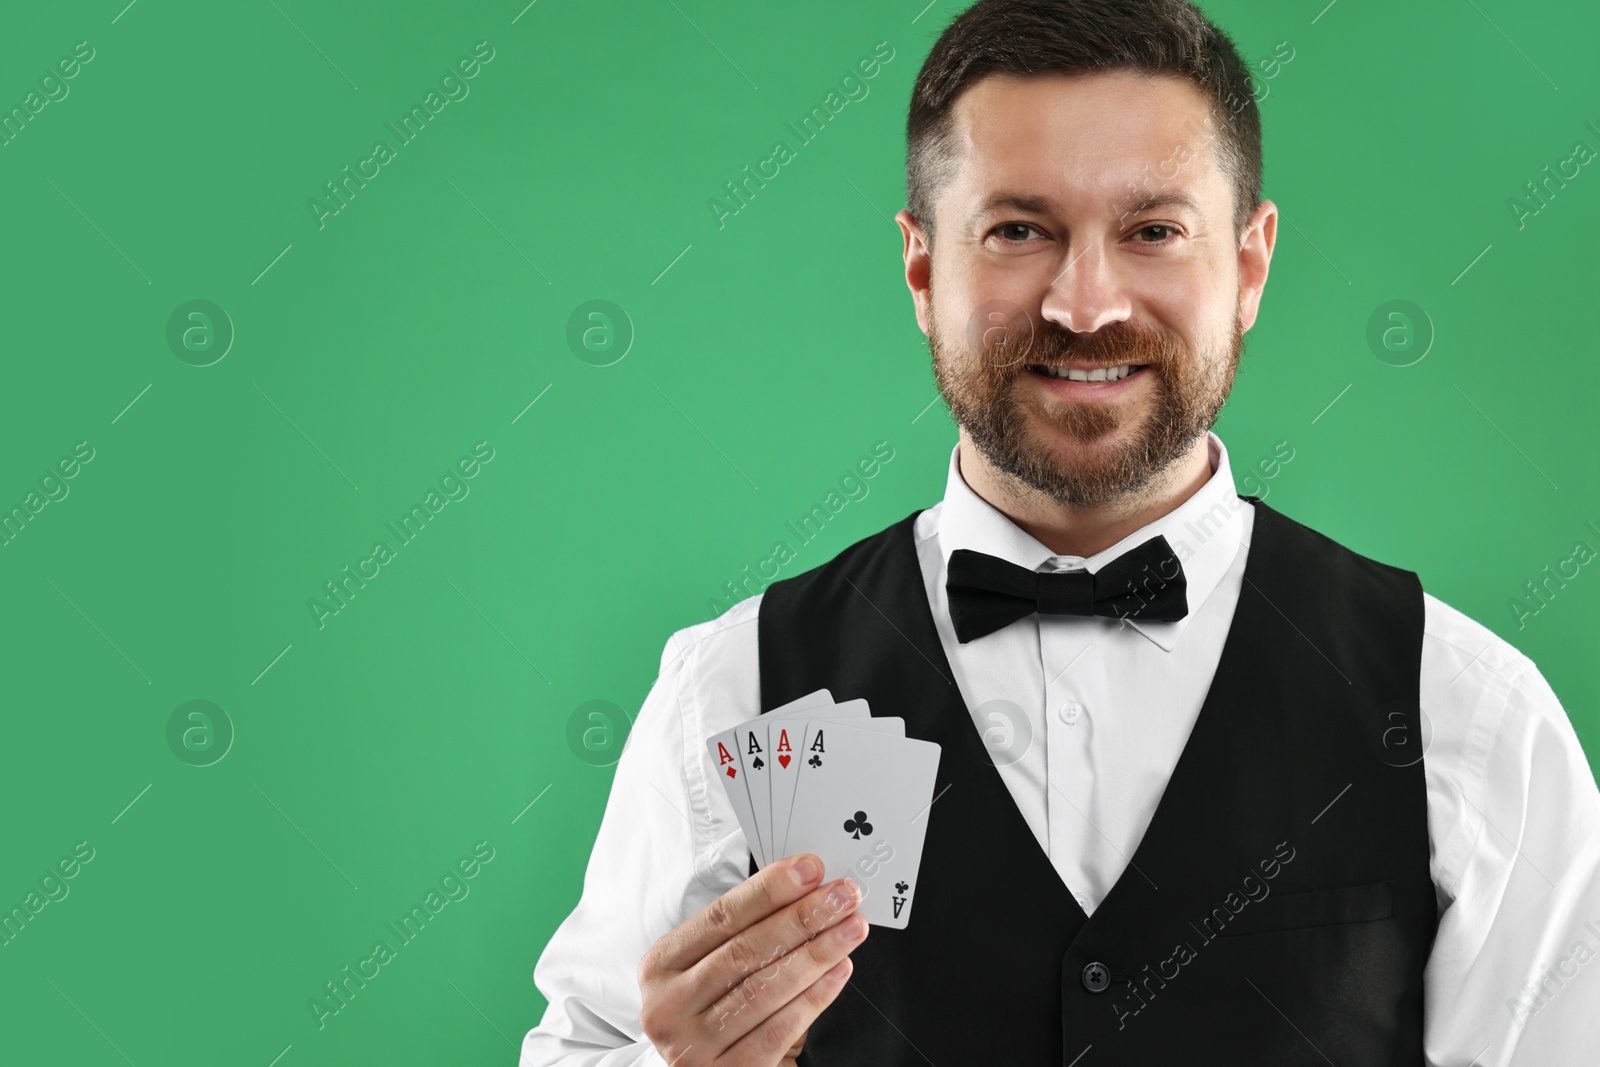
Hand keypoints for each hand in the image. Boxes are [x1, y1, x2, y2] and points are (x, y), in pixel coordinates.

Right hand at [639, 852, 865, 1065]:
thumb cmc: (711, 1007)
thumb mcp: (709, 966)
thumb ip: (746, 931)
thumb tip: (806, 890)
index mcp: (660, 967)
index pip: (719, 918)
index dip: (768, 890)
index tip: (810, 870)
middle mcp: (668, 1007)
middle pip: (745, 951)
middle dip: (802, 917)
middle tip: (843, 896)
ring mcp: (694, 1046)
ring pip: (764, 989)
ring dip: (816, 953)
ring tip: (850, 929)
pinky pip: (778, 1030)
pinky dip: (814, 997)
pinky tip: (839, 972)